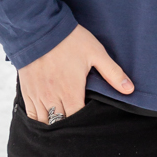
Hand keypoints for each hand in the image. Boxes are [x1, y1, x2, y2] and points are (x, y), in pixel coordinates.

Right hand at [17, 24, 133, 122]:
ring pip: (45, 123)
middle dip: (70, 128)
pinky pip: (31, 115)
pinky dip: (39, 122)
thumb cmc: (69, 40)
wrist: (39, 27)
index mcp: (70, 91)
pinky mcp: (27, 91)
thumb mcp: (96, 53)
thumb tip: (129, 89)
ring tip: (63, 128)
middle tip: (79, 129)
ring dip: (54, 126)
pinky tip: (46, 122)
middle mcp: (52, 97)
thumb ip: (113, 73)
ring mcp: (38, 95)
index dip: (84, 126)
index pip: (77, 120)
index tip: (91, 124)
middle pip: (61, 125)